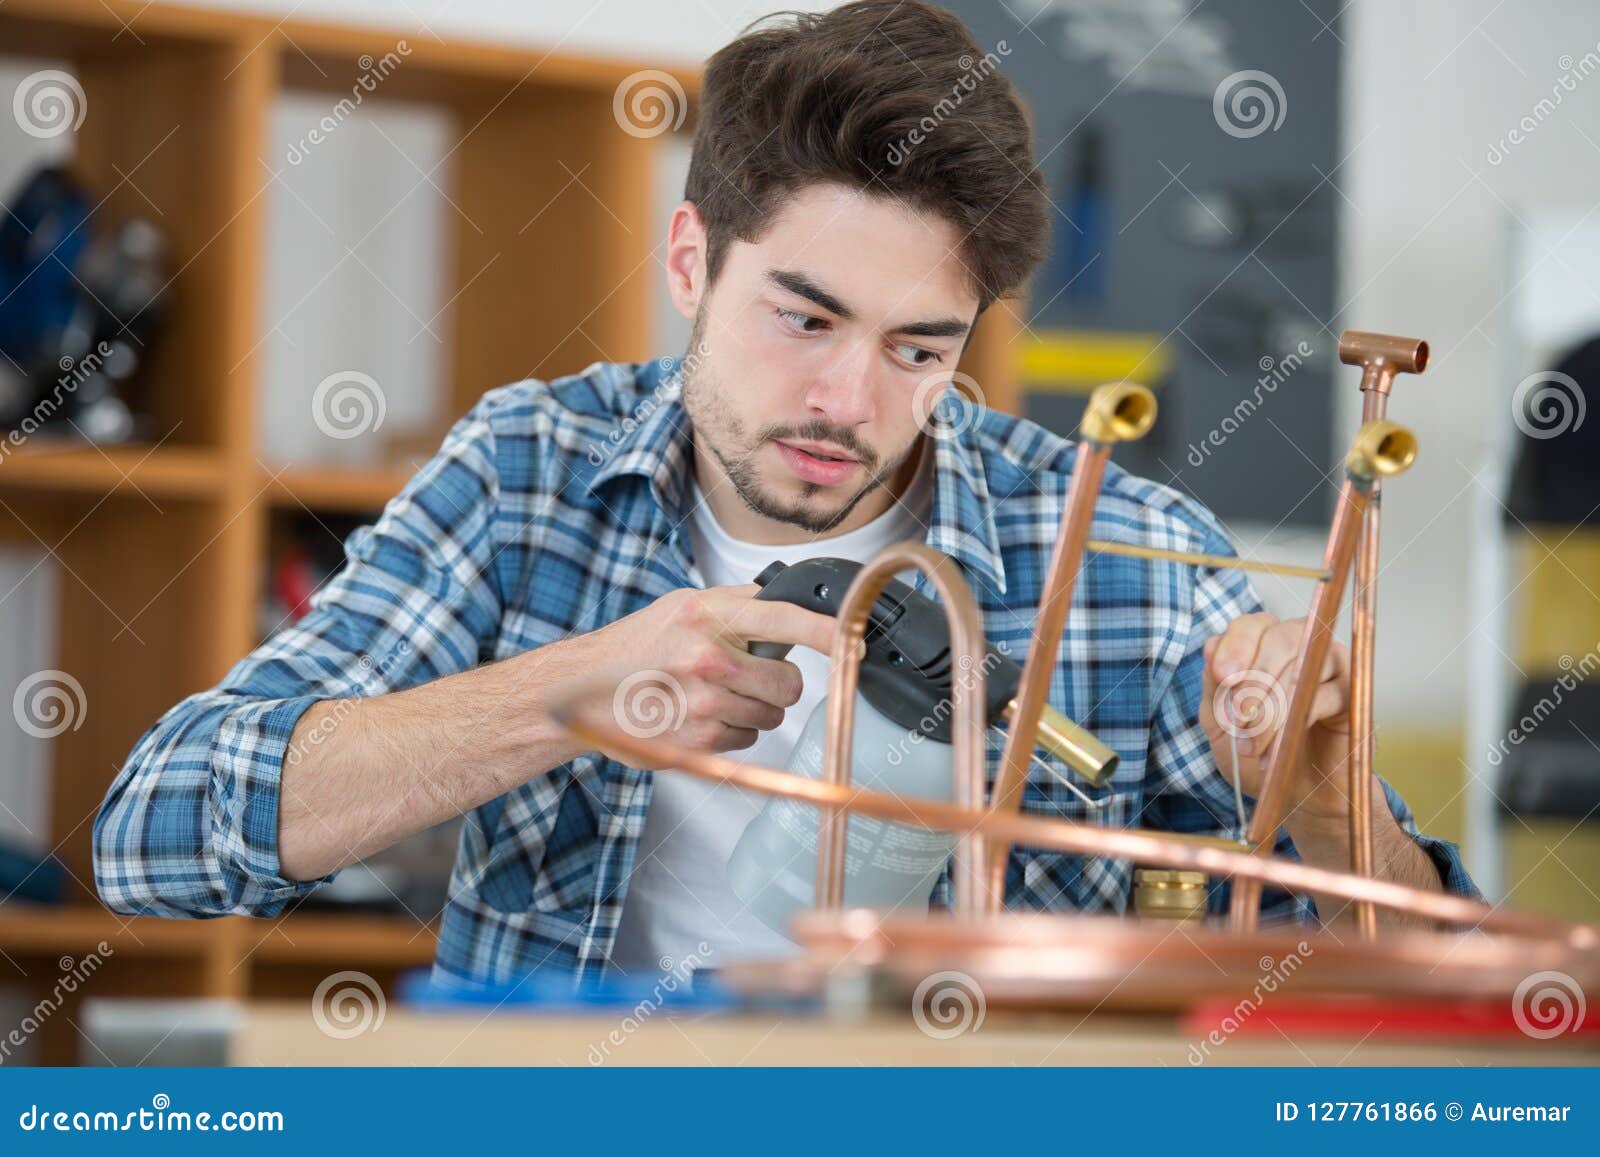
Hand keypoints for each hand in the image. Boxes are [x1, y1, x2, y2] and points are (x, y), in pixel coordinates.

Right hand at [576, 583, 838, 766]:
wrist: (585, 690)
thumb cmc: (638, 646)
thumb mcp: (685, 605)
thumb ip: (739, 603)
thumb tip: (793, 599)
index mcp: (708, 615)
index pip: (786, 619)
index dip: (828, 632)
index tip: (855, 640)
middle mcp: (708, 658)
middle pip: (789, 684)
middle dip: (778, 684)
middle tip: (748, 676)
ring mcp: (704, 703)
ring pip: (771, 715)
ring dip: (753, 708)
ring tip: (713, 695)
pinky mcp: (699, 739)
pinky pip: (747, 737)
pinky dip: (732, 730)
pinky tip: (700, 715)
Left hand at [1198, 612, 1351, 828]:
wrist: (1294, 794)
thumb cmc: (1256, 753)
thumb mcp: (1221, 722)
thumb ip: (1214, 685)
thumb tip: (1212, 645)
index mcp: (1264, 644)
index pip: (1251, 626)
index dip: (1236, 647)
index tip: (1224, 677)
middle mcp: (1302, 644)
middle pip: (1279, 638)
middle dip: (1253, 682)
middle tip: (1238, 721)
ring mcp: (1332, 664)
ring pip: (1302, 666)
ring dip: (1271, 709)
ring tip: (1251, 746)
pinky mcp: (1353, 692)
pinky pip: (1325, 695)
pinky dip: (1296, 723)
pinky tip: (1276, 751)